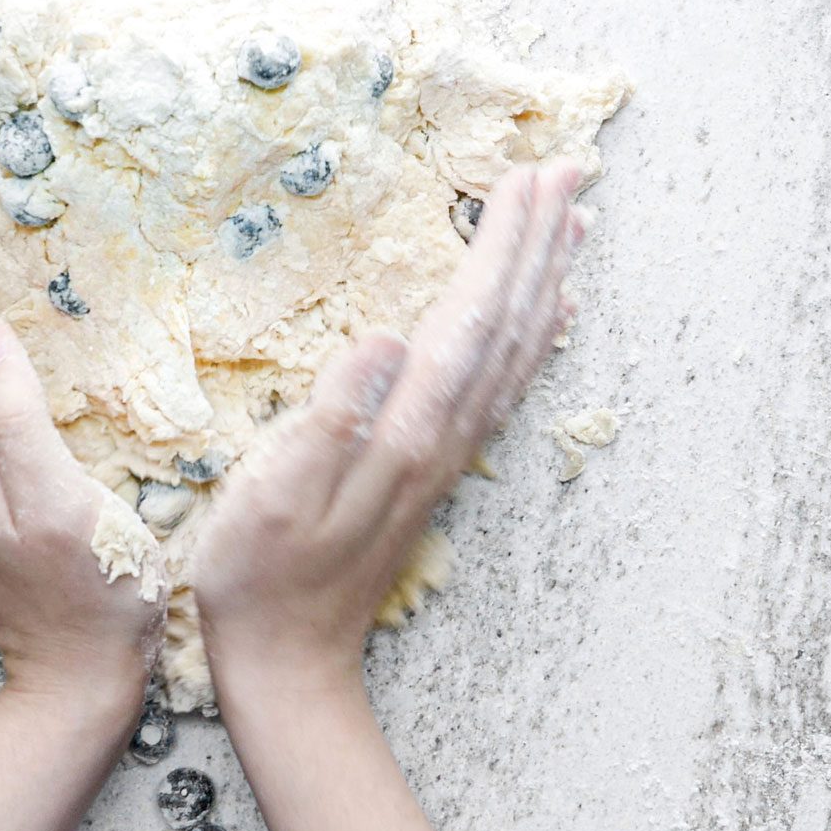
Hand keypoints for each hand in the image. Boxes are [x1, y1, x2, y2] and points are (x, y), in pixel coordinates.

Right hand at [190, 161, 583, 703]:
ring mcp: (444, 455)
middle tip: (569, 167)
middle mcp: (442, 437)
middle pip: (507, 323)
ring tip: (572, 221)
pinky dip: (532, 340)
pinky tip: (545, 315)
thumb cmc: (258, 575)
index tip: (524, 176)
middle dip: (538, 240)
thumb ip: (331, 417)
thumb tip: (386, 338)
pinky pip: (502, 387)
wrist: (288, 662)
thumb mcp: (272, 495)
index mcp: (407, 430)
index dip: (498, 244)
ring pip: (515, 350)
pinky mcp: (433, 470)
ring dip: (544, 280)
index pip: (468, 317)